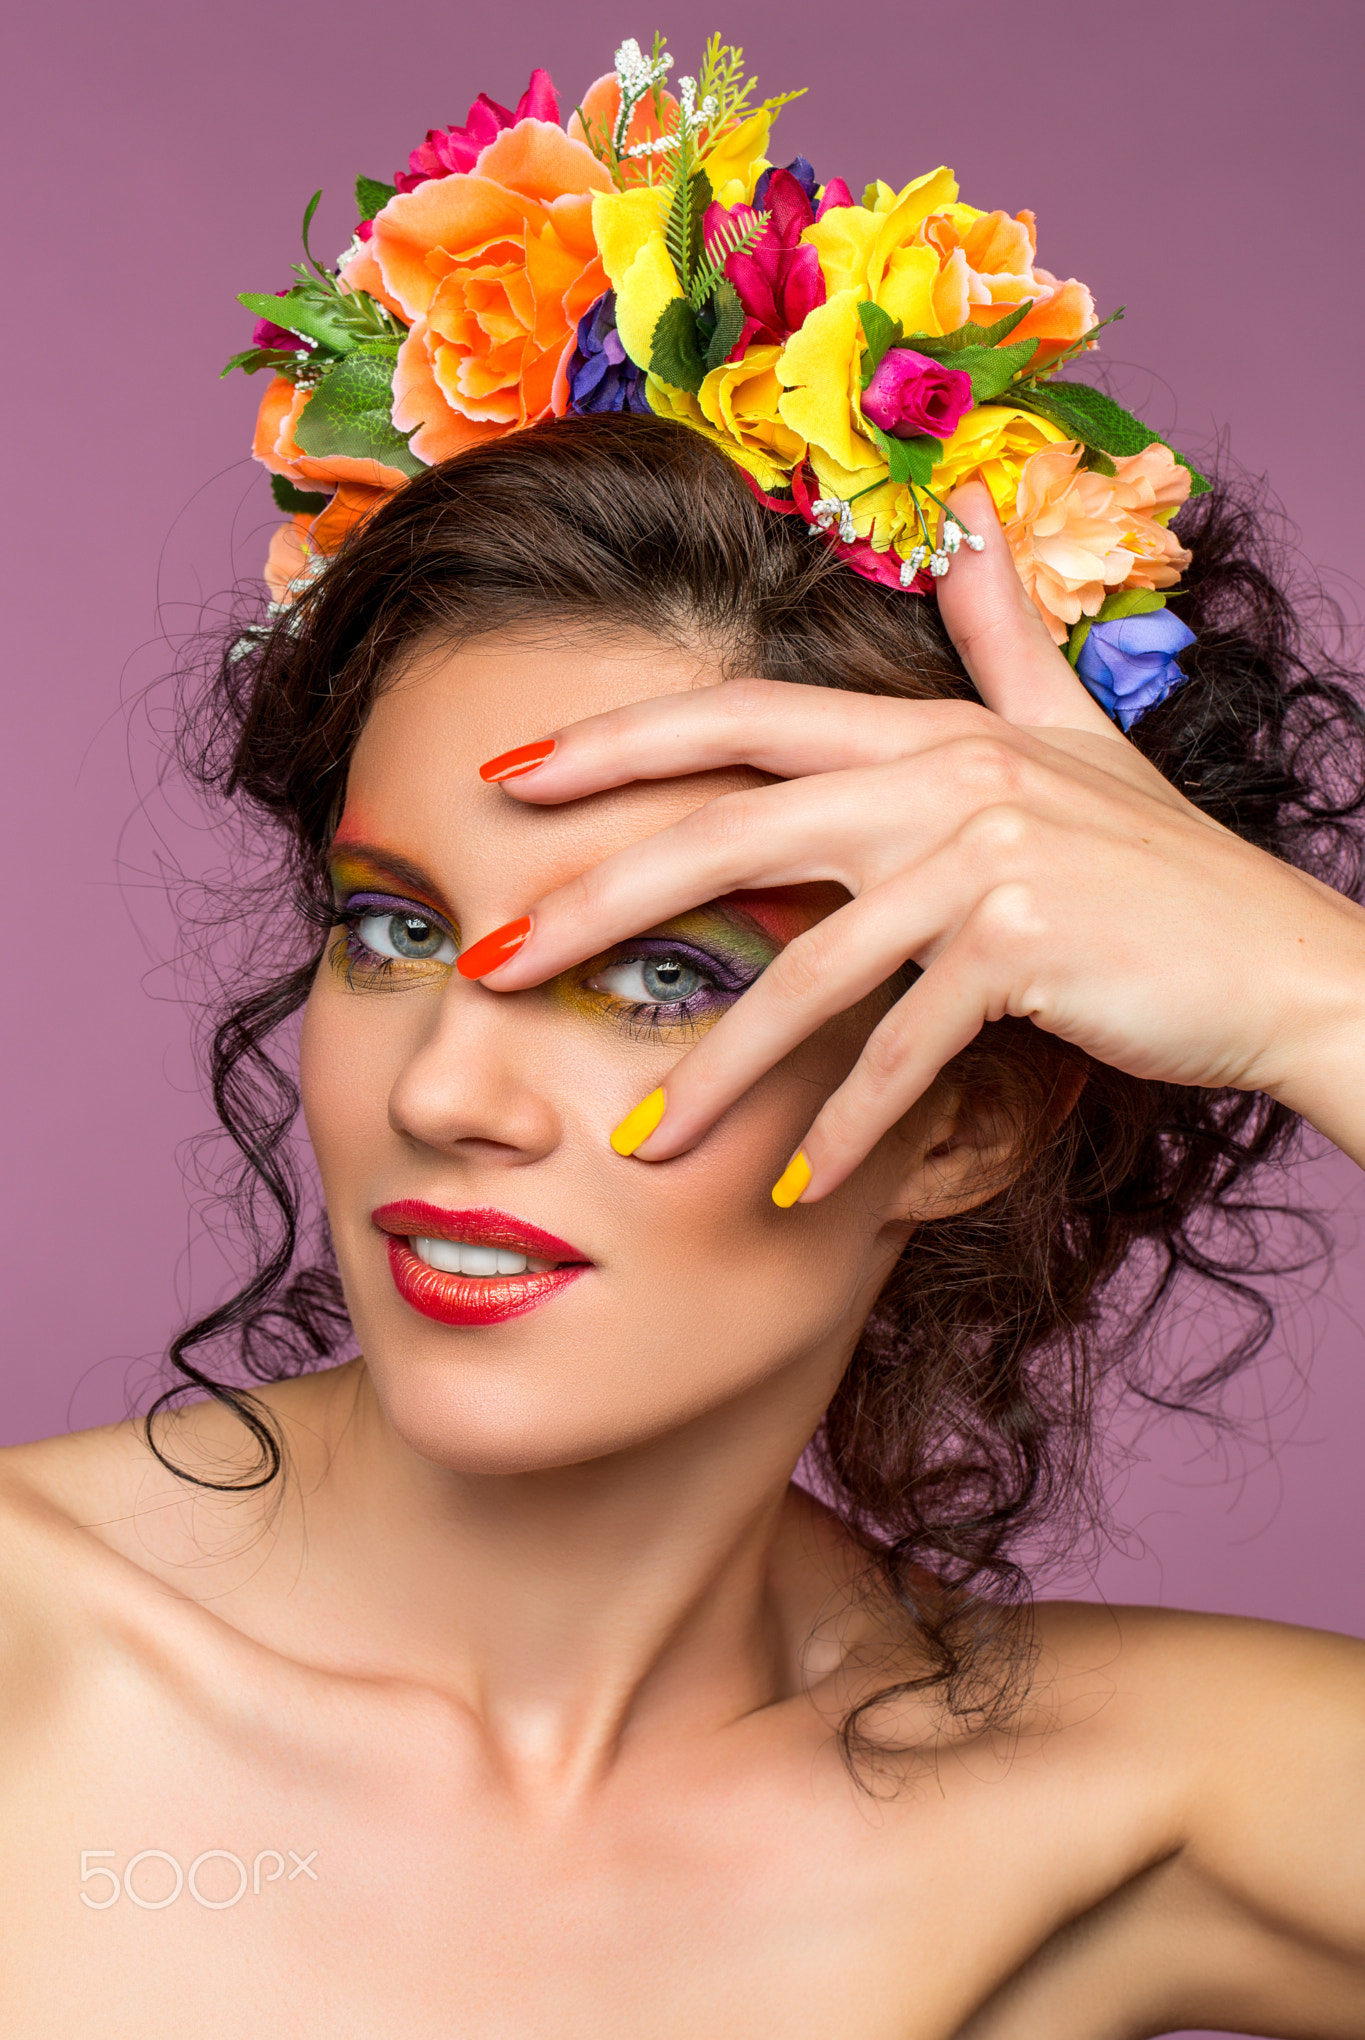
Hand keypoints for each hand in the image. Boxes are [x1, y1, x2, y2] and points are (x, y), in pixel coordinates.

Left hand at [467, 485, 1364, 1198]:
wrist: (1284, 958)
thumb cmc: (1162, 863)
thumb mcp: (1077, 732)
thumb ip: (999, 635)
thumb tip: (965, 524)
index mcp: (930, 732)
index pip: (741, 723)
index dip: (618, 745)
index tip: (506, 782)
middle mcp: (944, 781)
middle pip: (730, 835)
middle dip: (599, 901)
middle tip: (494, 962)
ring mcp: (987, 865)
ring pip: (808, 971)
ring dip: (718, 1071)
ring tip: (639, 1150)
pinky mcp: (1028, 953)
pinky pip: (905, 1053)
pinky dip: (849, 1130)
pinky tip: (794, 1197)